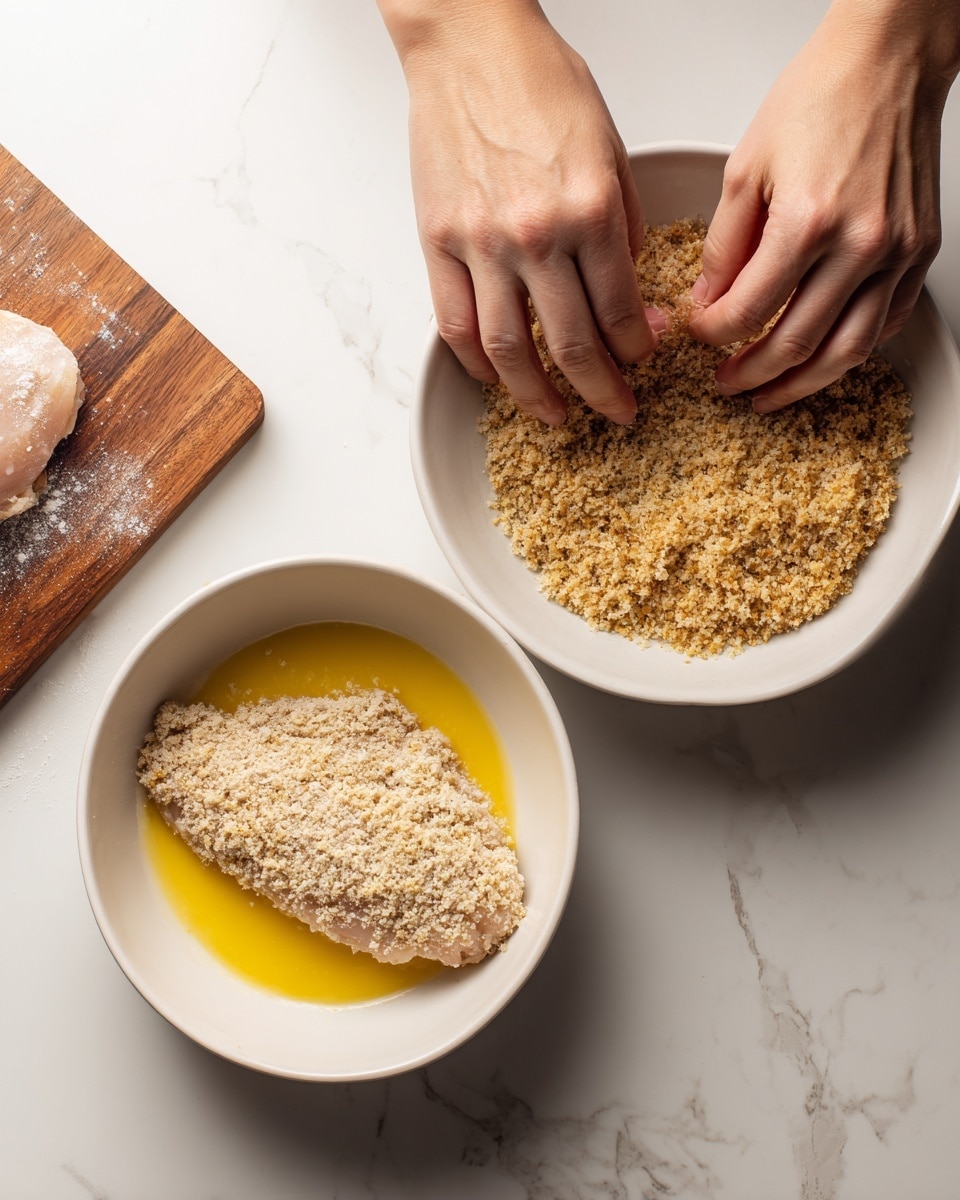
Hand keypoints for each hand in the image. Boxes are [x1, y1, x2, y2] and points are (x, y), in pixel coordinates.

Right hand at [380, 0, 660, 424]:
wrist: (470, 45)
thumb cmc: (541, 85)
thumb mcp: (610, 149)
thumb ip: (621, 227)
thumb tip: (631, 294)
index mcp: (590, 210)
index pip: (621, 312)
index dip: (638, 350)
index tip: (644, 359)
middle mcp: (537, 235)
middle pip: (572, 347)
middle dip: (602, 393)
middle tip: (618, 413)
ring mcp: (482, 244)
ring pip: (510, 351)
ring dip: (536, 396)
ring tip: (555, 416)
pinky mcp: (439, 242)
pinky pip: (456, 324)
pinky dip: (476, 363)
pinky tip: (496, 380)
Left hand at [687, 0, 959, 412]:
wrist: (889, 62)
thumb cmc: (819, 99)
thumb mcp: (746, 170)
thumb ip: (723, 248)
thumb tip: (709, 303)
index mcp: (807, 223)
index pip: (748, 311)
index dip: (715, 334)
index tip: (700, 334)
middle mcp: (859, 245)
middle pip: (796, 344)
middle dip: (751, 374)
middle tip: (726, 383)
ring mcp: (897, 254)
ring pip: (846, 351)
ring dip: (801, 384)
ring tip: (769, 395)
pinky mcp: (920, 253)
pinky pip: (884, 324)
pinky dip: (849, 350)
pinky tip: (820, 358)